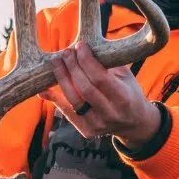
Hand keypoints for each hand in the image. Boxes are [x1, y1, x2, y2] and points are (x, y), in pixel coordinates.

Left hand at [39, 42, 160, 147]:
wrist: (134, 123)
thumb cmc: (129, 93)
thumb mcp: (127, 77)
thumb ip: (109, 63)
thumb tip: (86, 47)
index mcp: (123, 98)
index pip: (100, 78)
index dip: (87, 61)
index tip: (80, 46)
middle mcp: (110, 114)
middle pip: (85, 88)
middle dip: (72, 67)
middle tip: (66, 52)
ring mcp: (97, 125)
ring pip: (73, 100)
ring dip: (61, 79)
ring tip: (56, 62)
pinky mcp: (87, 131)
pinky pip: (67, 112)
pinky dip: (54, 99)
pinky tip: (43, 89)